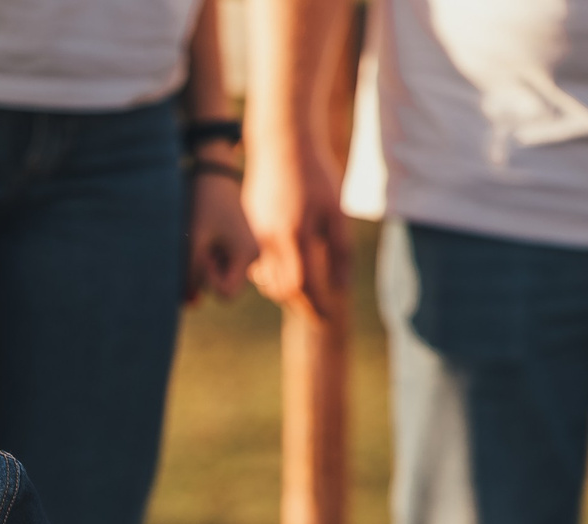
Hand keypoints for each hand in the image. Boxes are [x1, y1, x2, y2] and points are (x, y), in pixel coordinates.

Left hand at [185, 169, 259, 303]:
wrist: (216, 174)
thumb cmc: (204, 204)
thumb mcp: (194, 240)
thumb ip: (189, 275)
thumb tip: (190, 305)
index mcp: (248, 255)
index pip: (226, 294)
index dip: (208, 281)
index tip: (202, 254)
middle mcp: (256, 256)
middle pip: (226, 287)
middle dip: (209, 273)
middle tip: (204, 244)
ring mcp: (253, 250)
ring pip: (226, 275)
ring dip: (211, 264)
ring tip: (209, 237)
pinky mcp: (246, 244)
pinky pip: (228, 263)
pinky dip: (215, 256)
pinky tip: (213, 235)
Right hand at [244, 143, 349, 315]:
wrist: (280, 141)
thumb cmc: (315, 173)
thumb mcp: (336, 210)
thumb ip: (340, 250)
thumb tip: (341, 288)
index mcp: (294, 236)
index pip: (304, 287)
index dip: (317, 307)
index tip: (329, 318)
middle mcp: (269, 240)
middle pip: (282, 290)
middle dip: (301, 305)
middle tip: (319, 311)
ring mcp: (253, 234)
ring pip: (266, 280)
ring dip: (285, 292)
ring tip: (304, 292)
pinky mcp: (246, 226)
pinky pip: (256, 262)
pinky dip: (271, 274)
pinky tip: (286, 268)